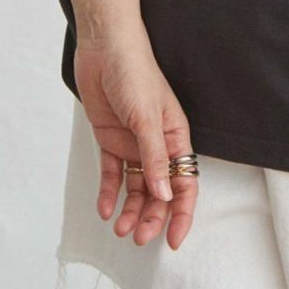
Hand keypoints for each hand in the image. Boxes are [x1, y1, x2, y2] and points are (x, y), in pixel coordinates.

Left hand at [74, 29, 197, 249]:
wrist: (104, 48)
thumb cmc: (134, 73)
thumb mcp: (147, 117)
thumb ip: (155, 157)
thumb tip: (164, 195)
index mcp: (175, 137)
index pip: (184, 182)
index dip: (181, 213)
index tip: (172, 240)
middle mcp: (156, 144)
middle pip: (160, 190)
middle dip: (152, 216)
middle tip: (138, 237)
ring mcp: (133, 143)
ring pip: (137, 186)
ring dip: (131, 209)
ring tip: (119, 229)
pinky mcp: (111, 140)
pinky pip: (112, 173)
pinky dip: (109, 192)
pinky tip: (105, 209)